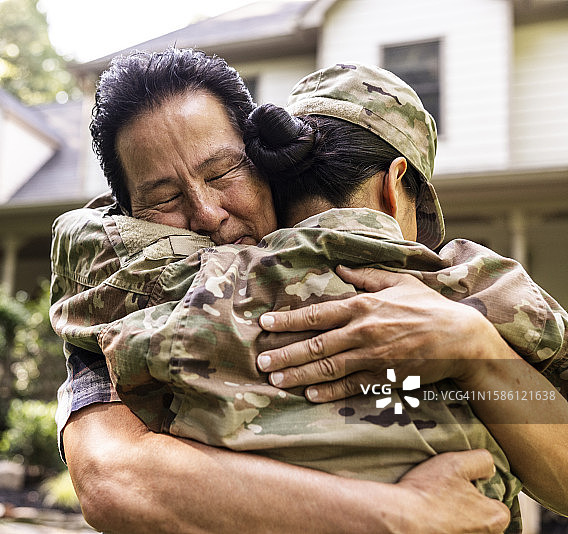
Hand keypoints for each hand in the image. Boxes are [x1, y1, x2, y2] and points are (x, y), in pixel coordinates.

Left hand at [256, 266, 502, 401]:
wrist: (462, 339)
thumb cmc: (430, 308)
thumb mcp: (399, 283)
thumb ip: (367, 275)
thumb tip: (341, 266)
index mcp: (362, 306)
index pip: (316, 314)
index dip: (288, 320)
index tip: (265, 323)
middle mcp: (362, 332)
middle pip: (315, 344)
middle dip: (285, 353)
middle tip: (261, 361)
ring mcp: (372, 357)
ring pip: (328, 367)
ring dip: (299, 374)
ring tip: (276, 380)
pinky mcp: (384, 377)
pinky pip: (351, 386)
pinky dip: (330, 392)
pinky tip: (309, 395)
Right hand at [388, 449, 509, 533]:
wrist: (400, 516)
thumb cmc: (428, 492)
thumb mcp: (457, 462)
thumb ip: (481, 461)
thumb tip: (488, 468)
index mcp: (493, 518)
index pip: (500, 509)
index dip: (482, 496)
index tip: (465, 489)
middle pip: (482, 522)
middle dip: (470, 511)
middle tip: (448, 497)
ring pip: (466, 529)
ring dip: (455, 521)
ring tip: (436, 507)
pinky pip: (448, 532)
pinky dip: (441, 527)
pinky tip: (429, 517)